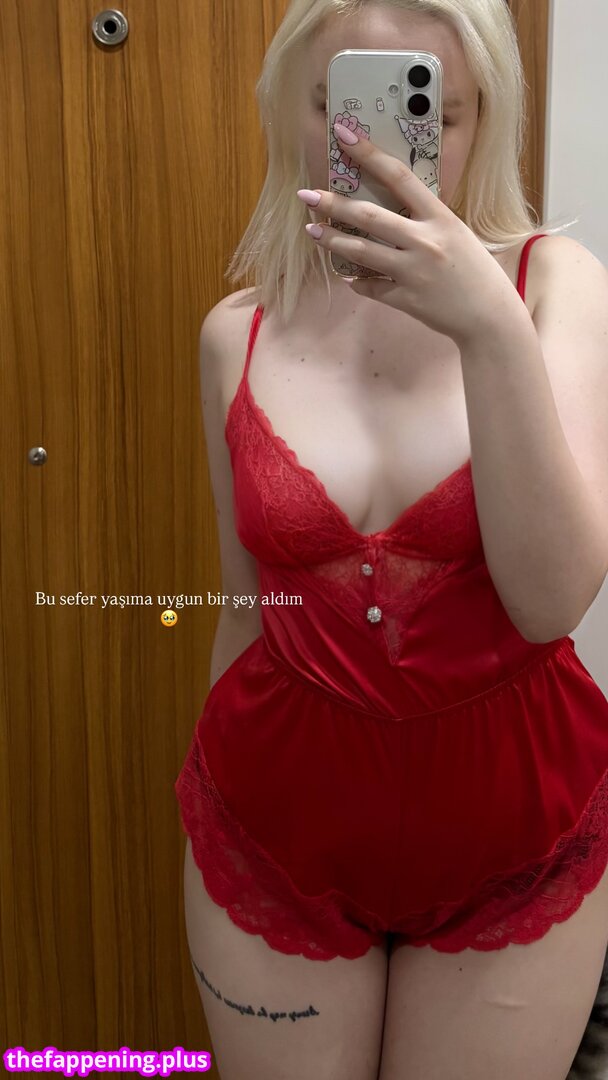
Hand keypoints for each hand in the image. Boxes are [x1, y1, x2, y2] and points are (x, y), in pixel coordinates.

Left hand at [297, 122, 519, 344]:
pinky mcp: (405, 299)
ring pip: (362, 252)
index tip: (344, 135)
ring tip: (312, 232)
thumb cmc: (476, 272)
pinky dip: (357, 281)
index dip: (369, 154)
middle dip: (334, 204)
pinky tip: (348, 276)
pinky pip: (371, 287)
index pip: (399, 176)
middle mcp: (424, 242)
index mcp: (440, 218)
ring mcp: (413, 272)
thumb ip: (427, 221)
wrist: (490, 317)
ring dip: (333, 240)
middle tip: (307, 195)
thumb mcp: (456, 234)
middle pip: (369, 216)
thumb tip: (393, 209)